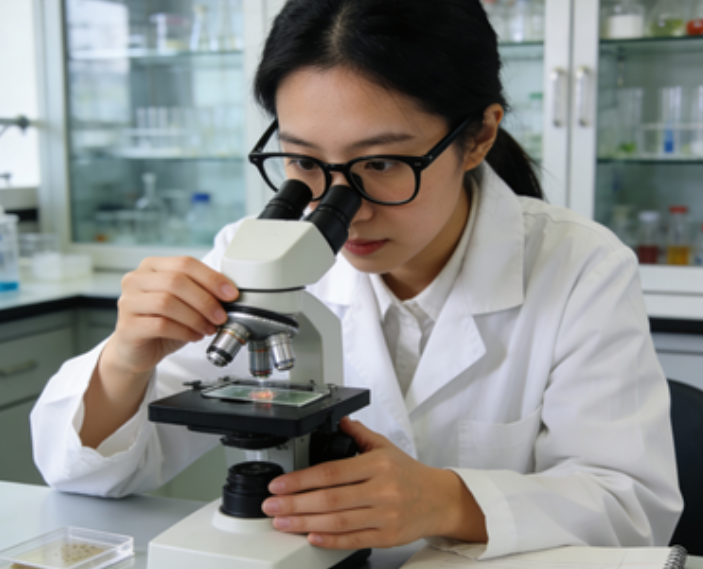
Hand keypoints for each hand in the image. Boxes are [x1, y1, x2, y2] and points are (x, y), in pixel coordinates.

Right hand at [82, 256, 237, 448]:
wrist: (138, 351)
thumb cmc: (163, 322)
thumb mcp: (185, 302)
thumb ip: (201, 292)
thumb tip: (230, 293)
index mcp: (152, 266)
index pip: (185, 263)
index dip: (212, 278)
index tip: (231, 294)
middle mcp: (136, 279)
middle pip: (176, 281)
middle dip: (205, 300)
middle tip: (221, 316)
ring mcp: (128, 302)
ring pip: (167, 302)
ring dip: (195, 317)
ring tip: (208, 328)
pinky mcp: (127, 326)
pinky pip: (160, 325)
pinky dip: (184, 331)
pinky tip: (194, 336)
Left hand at [261, 417, 486, 548]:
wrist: (440, 499)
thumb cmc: (410, 474)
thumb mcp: (386, 447)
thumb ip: (359, 434)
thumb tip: (339, 420)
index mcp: (377, 465)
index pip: (332, 472)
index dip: (302, 479)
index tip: (280, 484)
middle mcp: (382, 490)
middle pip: (330, 499)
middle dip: (295, 503)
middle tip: (271, 504)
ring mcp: (385, 515)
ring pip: (339, 521)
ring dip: (305, 523)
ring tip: (282, 521)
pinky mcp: (388, 537)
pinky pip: (354, 539)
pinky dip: (331, 539)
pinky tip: (311, 536)